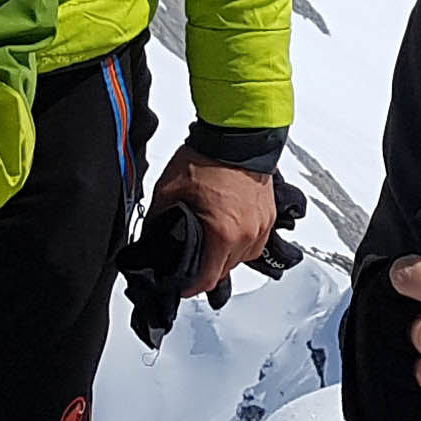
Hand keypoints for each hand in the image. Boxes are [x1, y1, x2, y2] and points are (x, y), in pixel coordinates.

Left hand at [149, 153, 282, 295]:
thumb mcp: (169, 191)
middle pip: (226, 270)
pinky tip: (227, 231)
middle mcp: (248, 234)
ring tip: (209, 244)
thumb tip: (149, 240)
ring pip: (243, 258)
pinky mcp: (270, 215)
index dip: (190, 286)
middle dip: (207, 269)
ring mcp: (262, 225)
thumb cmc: (207, 157)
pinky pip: (255, 241)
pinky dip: (241, 242)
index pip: (208, 279)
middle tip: (190, 260)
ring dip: (226, 256)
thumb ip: (158, 221)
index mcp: (223, 233)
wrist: (237, 135)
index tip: (180, 285)